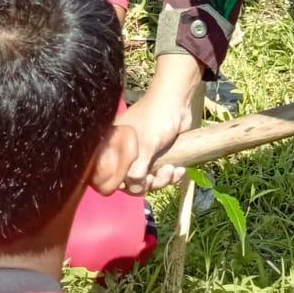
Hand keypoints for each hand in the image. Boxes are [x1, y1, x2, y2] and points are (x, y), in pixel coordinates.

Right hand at [117, 54, 202, 194]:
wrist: (178, 102)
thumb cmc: (156, 118)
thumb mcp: (145, 146)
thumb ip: (136, 171)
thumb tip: (136, 190)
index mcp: (115, 147)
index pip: (113, 177)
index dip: (127, 185)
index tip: (142, 182)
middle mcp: (126, 152)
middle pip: (132, 182)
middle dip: (149, 184)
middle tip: (159, 176)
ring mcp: (142, 154)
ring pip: (148, 180)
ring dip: (162, 180)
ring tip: (173, 170)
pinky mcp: (158, 155)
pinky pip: (161, 174)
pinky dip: (171, 175)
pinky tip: (180, 170)